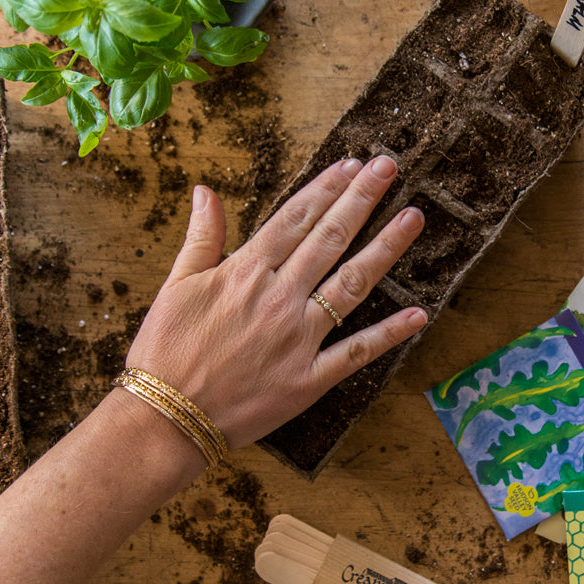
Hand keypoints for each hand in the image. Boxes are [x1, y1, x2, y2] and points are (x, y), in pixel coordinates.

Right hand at [122, 155, 425, 464]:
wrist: (165, 419)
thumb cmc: (165, 352)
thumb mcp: (174, 286)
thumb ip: (201, 237)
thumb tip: (206, 191)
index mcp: (246, 273)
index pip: (296, 218)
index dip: (326, 188)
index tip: (352, 164)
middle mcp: (279, 299)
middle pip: (329, 239)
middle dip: (362, 199)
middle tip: (388, 167)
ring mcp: (299, 338)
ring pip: (351, 284)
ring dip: (386, 249)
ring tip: (413, 218)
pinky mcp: (310, 379)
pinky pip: (357, 352)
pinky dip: (389, 334)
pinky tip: (418, 314)